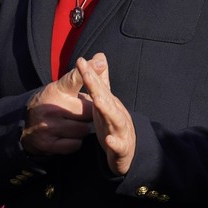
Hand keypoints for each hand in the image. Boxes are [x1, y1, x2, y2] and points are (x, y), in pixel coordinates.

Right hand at [21, 57, 105, 155]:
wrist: (23, 125)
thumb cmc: (51, 103)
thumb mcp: (62, 87)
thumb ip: (83, 75)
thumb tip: (102, 57)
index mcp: (56, 90)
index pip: (74, 78)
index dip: (88, 71)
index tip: (101, 64)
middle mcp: (52, 107)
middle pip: (88, 111)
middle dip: (88, 113)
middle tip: (80, 112)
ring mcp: (49, 126)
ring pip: (83, 130)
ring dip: (82, 128)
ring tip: (73, 123)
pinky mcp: (48, 144)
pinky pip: (75, 144)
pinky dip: (75, 141)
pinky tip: (68, 135)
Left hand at [77, 53, 134, 174]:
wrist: (127, 152)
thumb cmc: (112, 124)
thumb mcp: (105, 101)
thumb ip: (102, 80)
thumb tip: (100, 55)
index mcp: (110, 104)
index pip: (99, 86)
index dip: (90, 74)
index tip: (80, 60)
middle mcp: (116, 114)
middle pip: (107, 99)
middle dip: (98, 87)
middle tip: (87, 75)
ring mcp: (121, 131)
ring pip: (115, 119)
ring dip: (107, 110)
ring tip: (97, 101)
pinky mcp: (122, 149)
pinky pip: (119, 146)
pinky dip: (115, 143)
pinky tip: (108, 140)